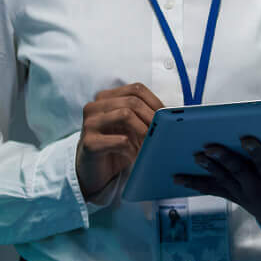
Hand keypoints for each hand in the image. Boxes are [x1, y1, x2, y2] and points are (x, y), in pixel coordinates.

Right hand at [75, 82, 164, 199]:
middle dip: (152, 117)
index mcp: (106, 98)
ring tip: (148, 145)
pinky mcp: (89, 142)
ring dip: (143, 131)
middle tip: (162, 133)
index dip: (155, 102)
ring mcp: (90, 124)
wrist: (94, 171)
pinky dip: (134, 149)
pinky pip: (120, 140)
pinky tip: (135, 156)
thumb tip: (171, 114)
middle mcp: (95, 107)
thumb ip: (143, 116)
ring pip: (125, 114)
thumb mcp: (130, 126)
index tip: (166, 118)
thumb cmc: (116, 146)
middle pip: (132, 101)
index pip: (136, 89)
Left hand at [175, 132, 260, 239]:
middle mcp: (258, 189)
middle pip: (238, 172)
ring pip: (223, 180)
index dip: (255, 151)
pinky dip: (196, 183)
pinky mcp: (236, 197)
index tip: (245, 138)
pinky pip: (214, 190)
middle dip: (223, 159)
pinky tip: (177, 177)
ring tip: (195, 157)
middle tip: (209, 147)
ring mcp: (245, 194)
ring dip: (208, 168)